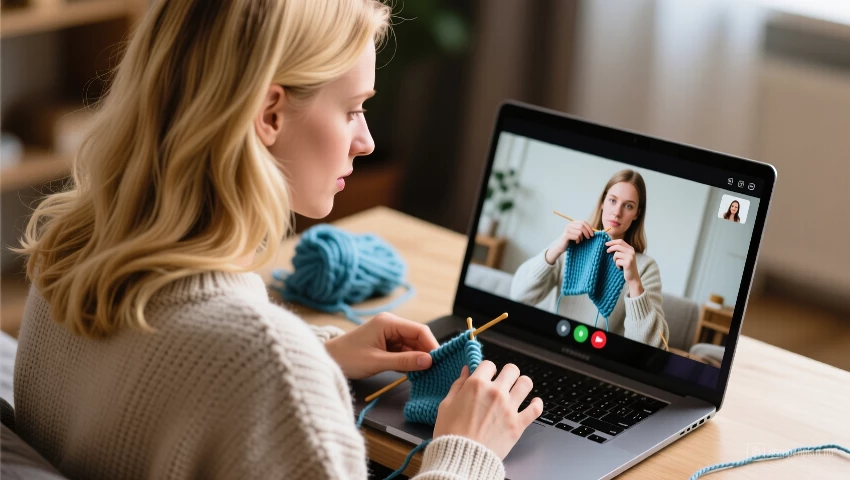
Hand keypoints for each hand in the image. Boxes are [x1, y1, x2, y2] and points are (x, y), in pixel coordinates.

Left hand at [324, 312, 439, 378]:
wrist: (328, 360)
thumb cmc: (348, 358)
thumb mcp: (377, 361)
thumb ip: (404, 361)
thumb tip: (429, 361)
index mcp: (388, 322)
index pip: (419, 330)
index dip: (432, 345)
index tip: (439, 361)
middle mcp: (391, 325)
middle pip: (417, 337)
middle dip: (426, 352)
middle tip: (436, 370)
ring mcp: (388, 335)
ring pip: (412, 346)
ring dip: (418, 358)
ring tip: (428, 373)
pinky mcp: (386, 344)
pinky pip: (404, 351)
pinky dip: (410, 361)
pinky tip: (416, 372)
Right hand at [433, 361, 543, 459]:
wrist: (462, 458)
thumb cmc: (450, 434)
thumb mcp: (446, 405)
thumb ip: (457, 385)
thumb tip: (465, 371)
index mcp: (476, 385)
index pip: (489, 364)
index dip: (487, 370)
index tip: (487, 376)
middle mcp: (495, 392)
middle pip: (511, 370)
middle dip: (507, 374)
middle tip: (504, 381)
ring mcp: (509, 407)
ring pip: (526, 383)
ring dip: (522, 385)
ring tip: (518, 390)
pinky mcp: (518, 424)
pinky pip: (536, 408)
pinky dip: (536, 404)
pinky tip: (533, 404)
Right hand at [546, 220, 594, 263]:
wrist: (561, 246)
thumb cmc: (571, 241)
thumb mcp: (578, 234)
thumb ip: (584, 231)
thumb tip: (595, 230)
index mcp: (573, 223)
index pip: (583, 222)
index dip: (589, 227)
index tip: (592, 234)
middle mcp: (569, 225)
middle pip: (582, 226)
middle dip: (587, 232)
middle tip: (589, 238)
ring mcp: (567, 229)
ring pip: (579, 232)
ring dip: (581, 238)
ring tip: (579, 241)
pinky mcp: (566, 235)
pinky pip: (576, 236)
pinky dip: (578, 240)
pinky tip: (576, 242)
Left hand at [606, 239, 643, 296]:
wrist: (633, 277)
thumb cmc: (626, 267)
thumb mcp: (624, 257)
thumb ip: (620, 250)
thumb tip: (609, 245)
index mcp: (631, 249)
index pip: (620, 241)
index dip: (612, 242)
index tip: (606, 244)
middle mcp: (632, 252)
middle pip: (617, 246)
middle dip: (610, 248)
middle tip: (607, 252)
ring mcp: (630, 257)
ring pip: (616, 254)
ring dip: (614, 260)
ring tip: (618, 264)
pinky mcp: (628, 263)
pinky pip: (617, 261)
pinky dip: (617, 265)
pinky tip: (621, 268)